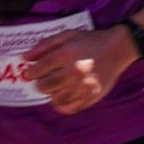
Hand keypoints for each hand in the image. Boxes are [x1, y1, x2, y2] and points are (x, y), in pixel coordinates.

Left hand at [21, 27, 135, 114]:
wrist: (118, 49)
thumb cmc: (90, 41)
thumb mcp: (67, 35)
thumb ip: (45, 45)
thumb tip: (24, 58)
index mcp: (66, 54)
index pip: (38, 70)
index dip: (31, 72)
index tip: (33, 72)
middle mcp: (74, 72)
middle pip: (44, 86)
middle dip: (41, 83)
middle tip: (46, 78)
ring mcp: (84, 86)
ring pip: (55, 99)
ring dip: (52, 93)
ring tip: (57, 86)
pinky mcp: (92, 96)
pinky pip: (70, 108)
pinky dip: (63, 105)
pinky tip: (64, 96)